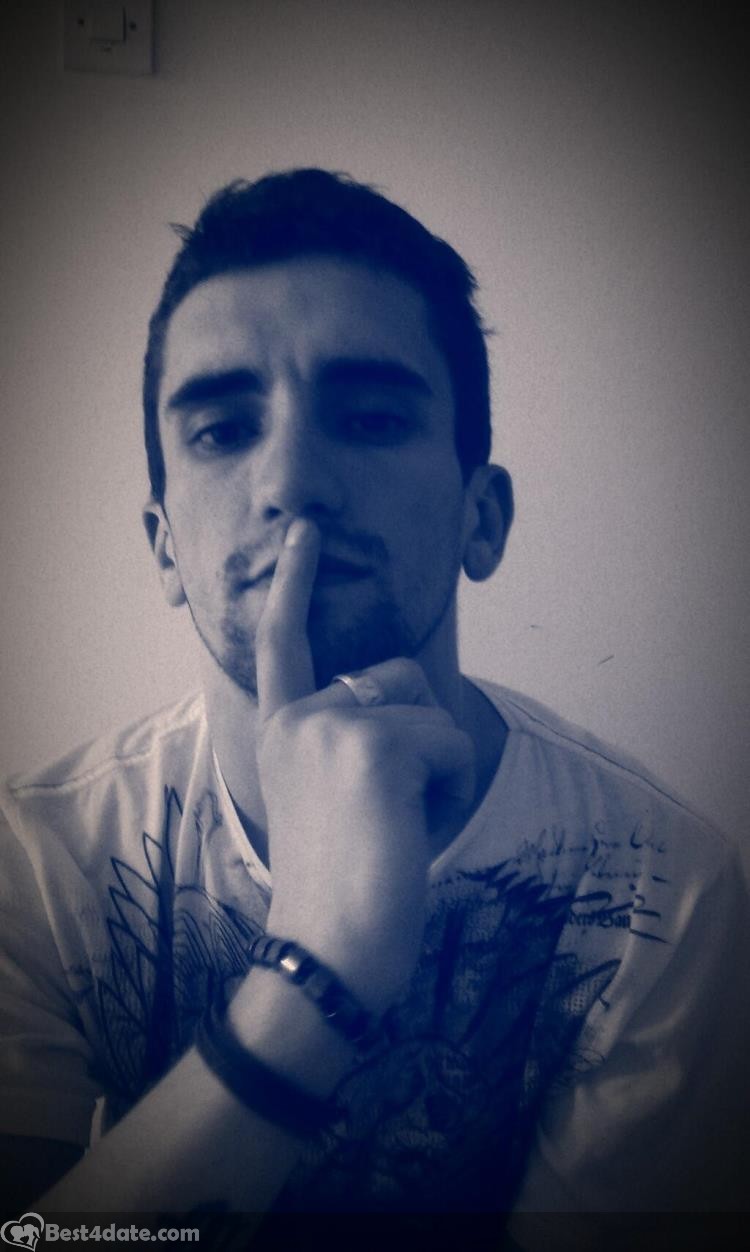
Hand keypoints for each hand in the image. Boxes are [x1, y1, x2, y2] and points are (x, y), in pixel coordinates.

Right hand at [254, 518, 474, 1012]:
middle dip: (420, 733)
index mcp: (279, 732)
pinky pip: (451, 740)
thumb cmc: (340, 889)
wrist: (325, 953)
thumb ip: (348, 740)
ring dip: (438, 764)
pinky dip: (452, 786)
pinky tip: (416, 828)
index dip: (295, 586)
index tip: (304, 536)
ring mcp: (331, 724)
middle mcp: (296, 718)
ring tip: (402, 823)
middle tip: (391, 811)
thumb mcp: (332, 800)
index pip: (282, 643)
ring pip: (428, 707)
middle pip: (394, 676)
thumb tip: (399, 698)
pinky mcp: (374, 743)